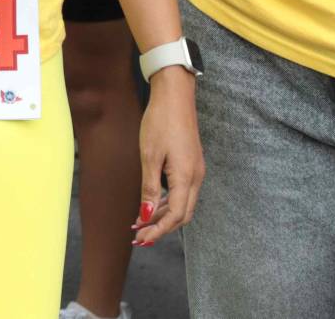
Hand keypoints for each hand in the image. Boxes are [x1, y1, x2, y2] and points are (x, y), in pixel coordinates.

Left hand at [132, 69, 202, 245]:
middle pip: (182, 215)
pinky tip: (151, 204)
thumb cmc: (160, 122)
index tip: (141, 238)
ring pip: (182, 204)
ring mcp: (196, 171)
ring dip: (162, 216)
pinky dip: (167, 202)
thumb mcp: (149, 156)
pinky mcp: (191, 164)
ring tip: (140, 223)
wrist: (175, 96)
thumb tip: (145, 215)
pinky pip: (182, 192)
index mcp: (187, 177)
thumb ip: (148, 188)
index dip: (158, 230)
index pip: (176, 216)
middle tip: (139, 236)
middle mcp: (196, 177)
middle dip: (161, 228)